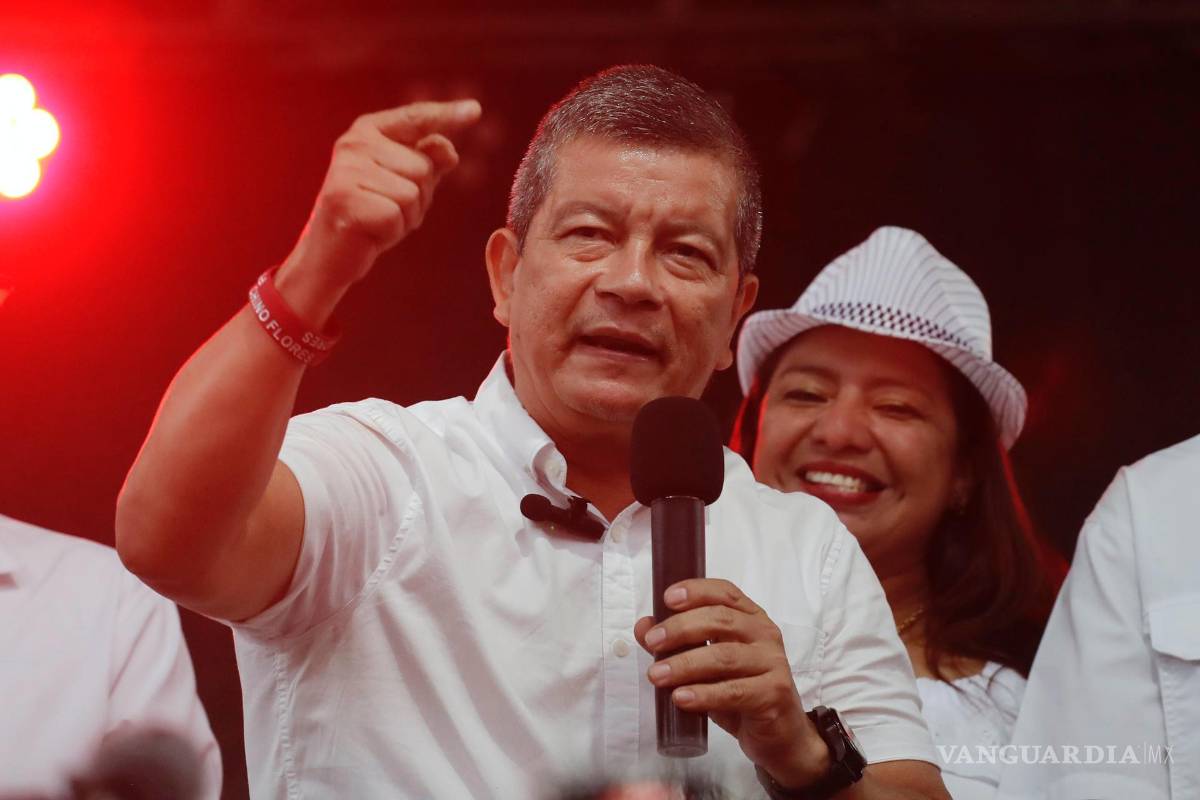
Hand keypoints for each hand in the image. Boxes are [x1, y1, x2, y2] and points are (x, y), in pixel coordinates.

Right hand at [282, 99, 481, 300]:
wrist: (329, 255)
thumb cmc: (372, 216)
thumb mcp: (405, 185)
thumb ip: (428, 163)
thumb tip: (449, 150)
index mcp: (368, 132)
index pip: (415, 119)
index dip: (446, 115)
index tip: (476, 110)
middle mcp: (355, 144)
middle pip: (423, 167)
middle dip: (419, 199)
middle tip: (388, 209)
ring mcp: (347, 170)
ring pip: (412, 193)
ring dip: (406, 217)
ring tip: (379, 220)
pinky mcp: (344, 199)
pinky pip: (397, 216)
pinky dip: (392, 232)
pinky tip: (370, 232)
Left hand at [634, 578, 829, 788]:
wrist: (779, 735)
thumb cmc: (740, 692)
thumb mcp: (705, 666)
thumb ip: (676, 644)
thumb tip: (644, 626)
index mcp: (750, 618)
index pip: (725, 593)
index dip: (696, 591)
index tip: (667, 598)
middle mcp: (765, 634)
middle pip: (721, 621)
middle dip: (681, 628)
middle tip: (652, 643)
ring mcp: (773, 664)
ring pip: (724, 656)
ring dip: (685, 664)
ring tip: (656, 676)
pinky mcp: (774, 694)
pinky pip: (734, 692)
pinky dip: (704, 694)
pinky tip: (681, 698)